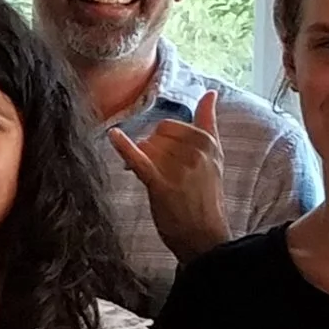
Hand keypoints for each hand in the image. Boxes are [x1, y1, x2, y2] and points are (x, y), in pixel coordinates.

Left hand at [109, 90, 231, 262]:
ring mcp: (178, 167)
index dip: (160, 140)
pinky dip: (124, 146)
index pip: (169, 125)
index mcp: (207, 142)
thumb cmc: (206, 197)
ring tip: (153, 178)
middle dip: (150, 149)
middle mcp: (195, 152)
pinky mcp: (160, 183)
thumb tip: (210, 92)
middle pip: (154, 134)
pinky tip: (113, 135)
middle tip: (158, 171)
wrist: (204, 237)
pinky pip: (138, 158)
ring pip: (145, 147)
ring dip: (141, 159)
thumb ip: (209, 122)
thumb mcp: (215, 156)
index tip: (165, 158)